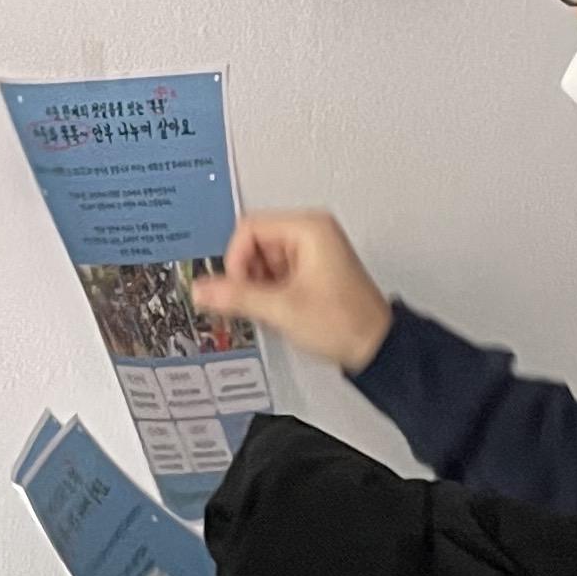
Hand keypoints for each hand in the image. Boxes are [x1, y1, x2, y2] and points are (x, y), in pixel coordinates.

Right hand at [195, 211, 392, 376]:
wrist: (375, 347)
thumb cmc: (346, 322)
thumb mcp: (282, 308)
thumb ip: (236, 296)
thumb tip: (201, 289)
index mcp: (309, 228)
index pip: (248, 228)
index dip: (236, 260)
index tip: (240, 287)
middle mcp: (312, 232)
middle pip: (253, 243)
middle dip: (248, 275)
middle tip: (259, 300)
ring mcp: (311, 250)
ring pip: (261, 259)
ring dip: (258, 286)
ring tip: (276, 308)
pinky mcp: (311, 268)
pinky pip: (274, 271)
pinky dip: (269, 291)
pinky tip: (281, 309)